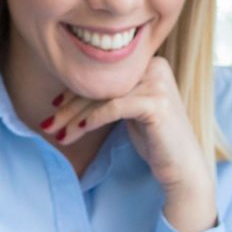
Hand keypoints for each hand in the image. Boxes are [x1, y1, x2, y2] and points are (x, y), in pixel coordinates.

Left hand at [46, 57, 215, 231]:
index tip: (53, 106)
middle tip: (48, 125)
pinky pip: (115, 106)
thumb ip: (108, 96)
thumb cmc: (154, 141)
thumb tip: (64, 97)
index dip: (74, 91)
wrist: (183, 168)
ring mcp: (158, 83)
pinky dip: (95, 118)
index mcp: (148, 64)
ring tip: (59, 135)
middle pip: (102, 85)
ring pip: (104, 96)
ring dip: (76, 118)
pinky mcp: (157, 103)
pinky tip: (81, 130)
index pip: (103, 75)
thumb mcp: (128, 111)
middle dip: (70, 107)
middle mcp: (155, 67)